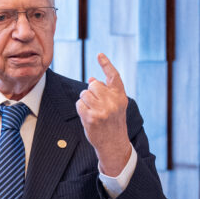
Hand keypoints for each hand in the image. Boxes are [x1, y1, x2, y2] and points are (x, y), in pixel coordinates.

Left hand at [76, 53, 132, 175]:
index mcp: (120, 97)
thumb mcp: (115, 105)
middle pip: (93, 85)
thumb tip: (91, 79)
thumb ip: (106, 92)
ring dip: (85, 101)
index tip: (99, 55)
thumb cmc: (113, 122)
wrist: (114, 143)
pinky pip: (79, 104)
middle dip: (92, 93)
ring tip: (94, 111)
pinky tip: (88, 117)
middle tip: (98, 105)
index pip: (114, 76)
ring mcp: (102, 110)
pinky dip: (81, 109)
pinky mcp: (91, 118)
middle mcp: (113, 102)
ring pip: (84, 94)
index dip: (106, 64)